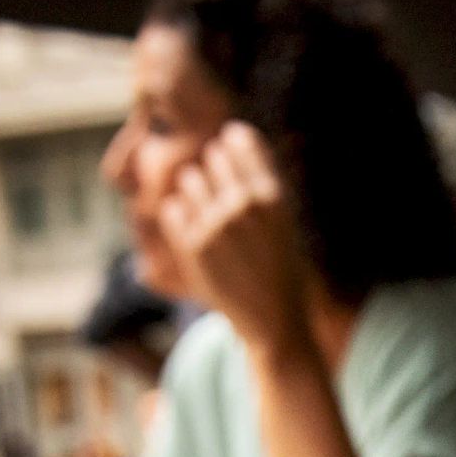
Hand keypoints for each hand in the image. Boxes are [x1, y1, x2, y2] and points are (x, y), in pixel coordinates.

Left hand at [159, 123, 313, 361]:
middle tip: (225, 199)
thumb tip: (229, 133)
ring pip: (188, 179)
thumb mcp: (283, 219)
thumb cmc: (281, 268)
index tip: (230, 150)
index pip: (240, 140)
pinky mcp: (192, 247)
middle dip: (214, 171)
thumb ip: (258, 180)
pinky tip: (197, 234)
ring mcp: (215, 225)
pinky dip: (179, 216)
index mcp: (273, 196)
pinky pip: (172, 208)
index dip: (232, 142)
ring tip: (211, 217)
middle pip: (212, 156)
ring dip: (194, 191)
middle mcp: (244, 206)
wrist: (275, 323)